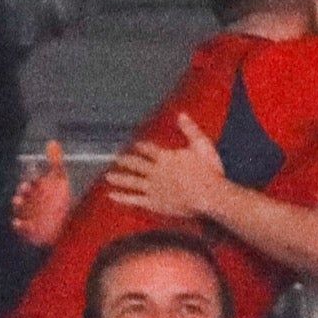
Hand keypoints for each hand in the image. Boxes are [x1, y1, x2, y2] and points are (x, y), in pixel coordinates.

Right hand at [12, 142, 72, 248]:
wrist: (61, 222)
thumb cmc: (57, 198)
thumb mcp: (59, 178)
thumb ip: (54, 160)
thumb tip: (52, 141)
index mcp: (35, 188)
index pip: (30, 182)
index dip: (29, 181)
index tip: (31, 182)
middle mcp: (29, 200)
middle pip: (22, 195)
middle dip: (21, 192)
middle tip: (24, 189)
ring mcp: (27, 214)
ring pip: (19, 210)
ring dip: (18, 206)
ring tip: (18, 202)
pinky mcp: (28, 228)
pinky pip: (20, 227)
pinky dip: (18, 225)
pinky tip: (18, 222)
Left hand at [106, 113, 225, 219]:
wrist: (209, 195)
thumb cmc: (209, 171)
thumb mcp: (201, 145)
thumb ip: (190, 129)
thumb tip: (181, 114)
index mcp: (166, 157)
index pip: (149, 149)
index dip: (141, 147)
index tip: (135, 145)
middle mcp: (156, 171)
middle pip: (137, 164)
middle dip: (126, 161)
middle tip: (115, 158)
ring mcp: (153, 188)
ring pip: (131, 181)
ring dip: (119, 178)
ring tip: (108, 176)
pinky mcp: (154, 202)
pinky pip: (134, 199)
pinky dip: (122, 197)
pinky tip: (112, 195)